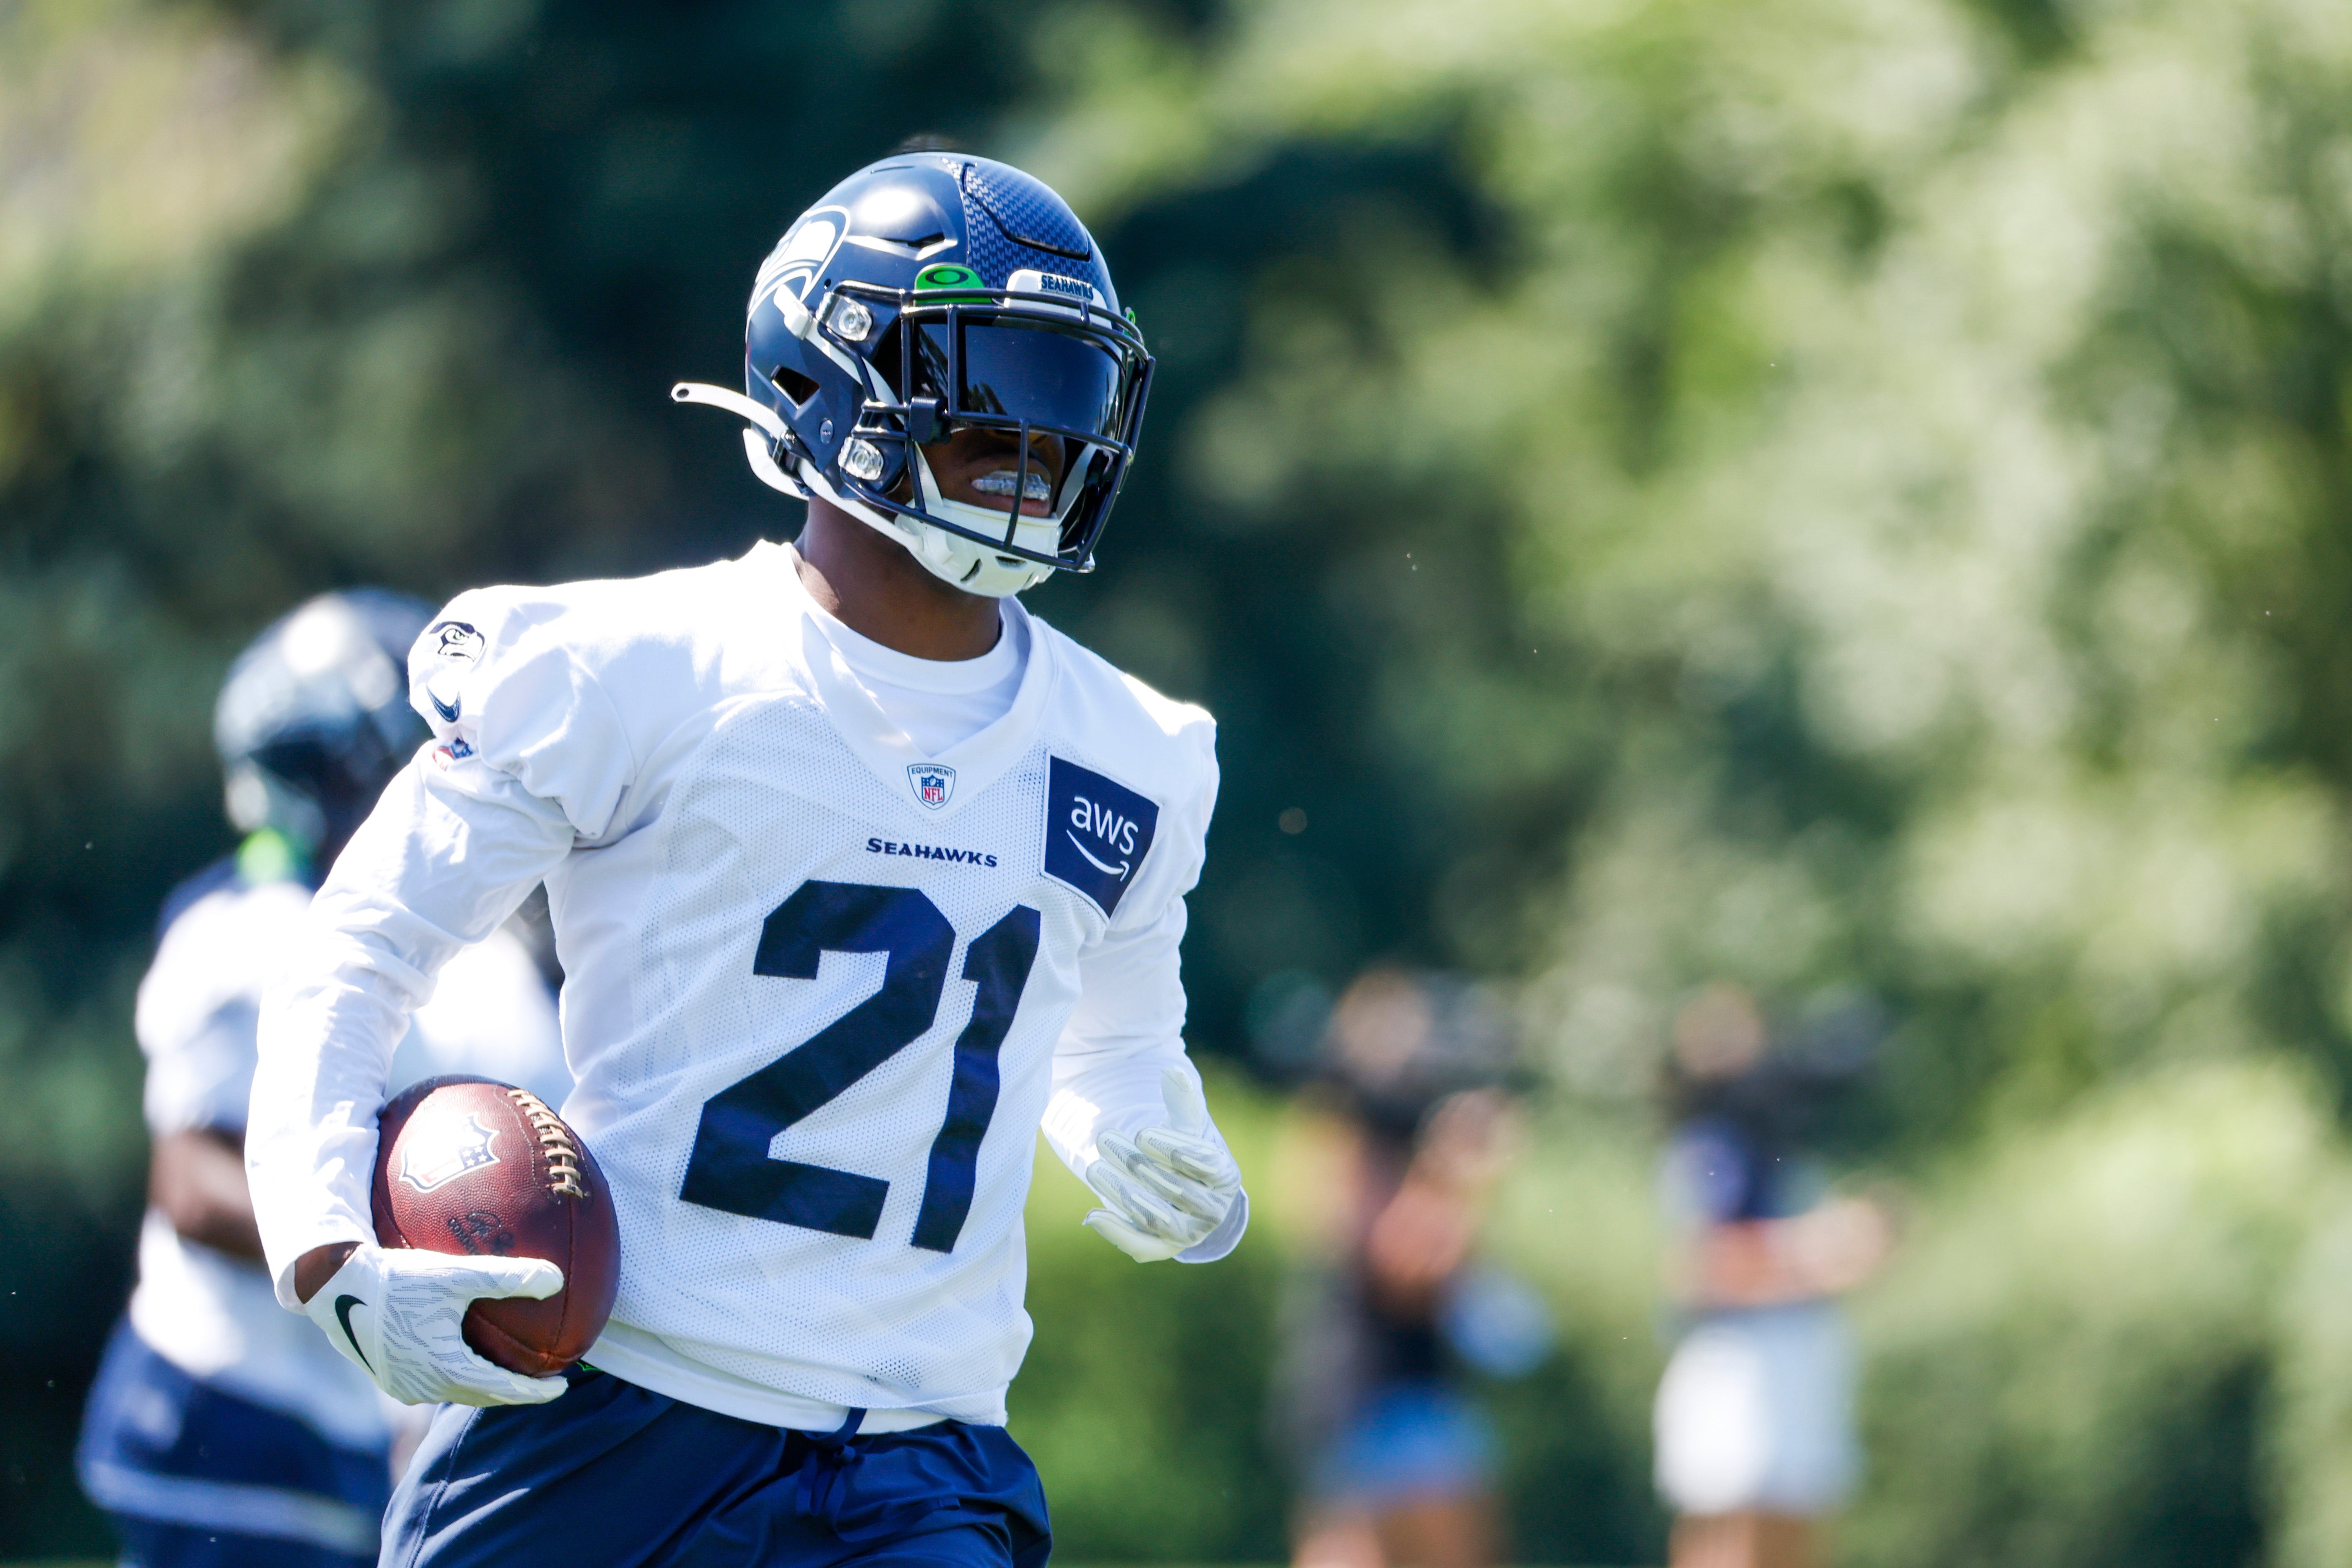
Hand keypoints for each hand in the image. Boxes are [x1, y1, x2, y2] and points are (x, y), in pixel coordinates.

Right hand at [301, 1243, 569, 1406]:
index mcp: (445, 1369)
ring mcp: (401, 1385)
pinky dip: (456, 1375)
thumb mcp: (456, 1274)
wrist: (334, 1287)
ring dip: (483, 1385)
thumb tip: (557, 1280)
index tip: (562, 1386)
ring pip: (455, 1391)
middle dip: (513, 1393)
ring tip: (508, 1370)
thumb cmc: (397, 1279)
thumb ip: (507, 1277)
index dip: (535, 1392)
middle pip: (480, 1396)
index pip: (503, 1390)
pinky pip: (432, 1382)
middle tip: (542, 1382)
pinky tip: (464, 1354)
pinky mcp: (387, 1375)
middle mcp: (423, 1386)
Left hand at [1083, 1069, 1241, 1261]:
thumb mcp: (1186, 1122)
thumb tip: (1174, 1069)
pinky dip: (1117, 1231)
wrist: (1175, 1179)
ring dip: (1121, 1192)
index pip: (1206, 1163)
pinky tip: (1093, 1215)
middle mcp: (1213, 1210)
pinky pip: (1141, 1245)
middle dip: (1138, 1164)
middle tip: (1105, 1139)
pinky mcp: (1162, 1246)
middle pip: (1177, 1190)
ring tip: (1094, 1167)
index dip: (1173, 1149)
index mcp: (1226, 1175)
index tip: (1141, 1133)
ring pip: (1156, 1216)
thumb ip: (1182, 1098)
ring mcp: (1188, 1232)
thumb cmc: (1184, 1144)